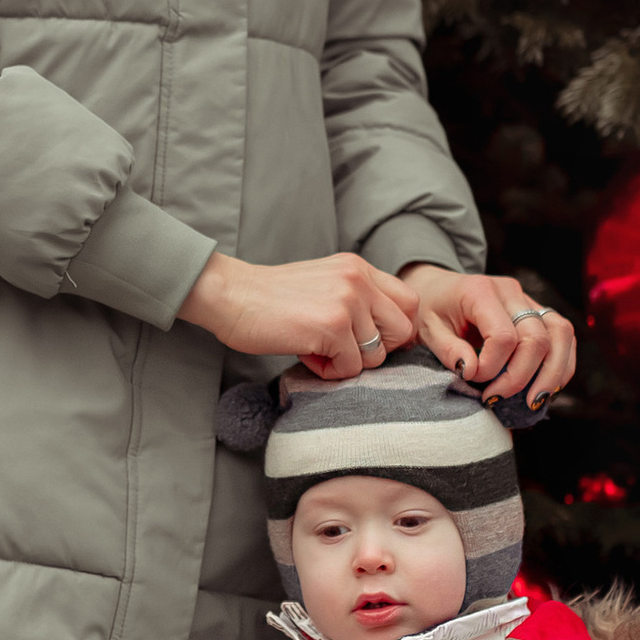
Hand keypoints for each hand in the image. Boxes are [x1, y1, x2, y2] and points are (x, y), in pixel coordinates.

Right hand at [179, 250, 419, 376]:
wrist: (230, 295)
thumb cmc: (271, 299)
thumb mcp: (324, 283)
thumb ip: (356, 299)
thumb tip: (387, 337)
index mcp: (359, 268)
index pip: (409, 302)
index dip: (394, 330)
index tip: (369, 342)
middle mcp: (359, 280)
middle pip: (404, 330)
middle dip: (378, 350)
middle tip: (344, 349)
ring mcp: (348, 301)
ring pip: (376, 355)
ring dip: (347, 363)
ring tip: (315, 349)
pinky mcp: (333, 325)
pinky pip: (350, 368)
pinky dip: (328, 371)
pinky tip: (305, 353)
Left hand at [397, 265, 576, 411]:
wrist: (438, 288)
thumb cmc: (431, 310)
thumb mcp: (427, 330)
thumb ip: (449, 351)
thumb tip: (473, 371)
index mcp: (480, 291)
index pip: (503, 336)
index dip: (492, 367)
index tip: (472, 379)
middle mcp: (511, 291)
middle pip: (536, 338)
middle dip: (521, 377)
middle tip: (497, 399)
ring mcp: (528, 299)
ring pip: (561, 333)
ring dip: (552, 373)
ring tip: (534, 402)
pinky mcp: (538, 311)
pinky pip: (563, 335)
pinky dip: (562, 363)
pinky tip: (548, 387)